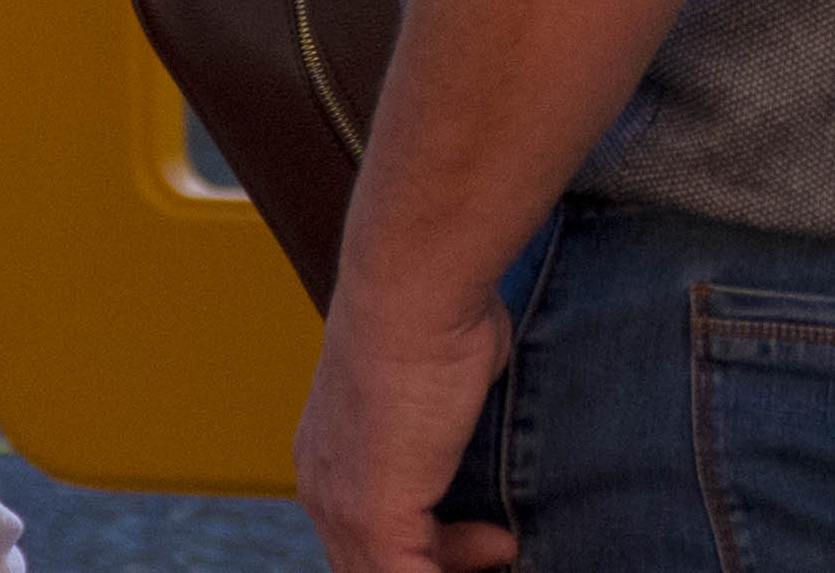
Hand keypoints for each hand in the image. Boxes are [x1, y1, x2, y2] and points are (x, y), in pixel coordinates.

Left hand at [296, 273, 516, 572]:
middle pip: (370, 561)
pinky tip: (499, 555)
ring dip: (454, 566)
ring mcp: (345, 505)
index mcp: (333, 455)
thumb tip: (477, 421)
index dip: (431, 537)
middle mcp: (327, 486)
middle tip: (501, 547)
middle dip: (442, 559)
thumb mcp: (445, 371)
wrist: (415, 289)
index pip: (368, 529)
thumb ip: (450, 416)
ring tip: (506, 550)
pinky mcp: (374, 514)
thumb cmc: (437, 309)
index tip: (487, 530)